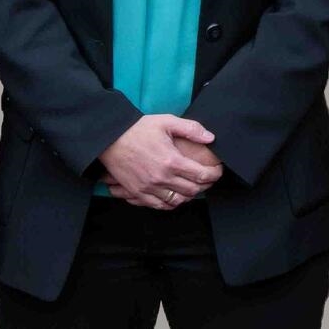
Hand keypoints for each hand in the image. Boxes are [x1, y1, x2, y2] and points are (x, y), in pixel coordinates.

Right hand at [98, 115, 222, 208]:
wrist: (111, 139)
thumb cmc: (138, 129)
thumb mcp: (167, 122)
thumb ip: (191, 129)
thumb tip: (210, 137)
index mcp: (171, 161)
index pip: (201, 175)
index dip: (214, 175)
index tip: (218, 171)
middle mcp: (162, 178)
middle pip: (192, 191)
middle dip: (205, 186)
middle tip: (208, 179)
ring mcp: (149, 188)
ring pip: (177, 201)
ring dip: (189, 196)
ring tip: (193, 187)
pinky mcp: (138, 193)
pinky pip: (160, 206)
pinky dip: (171, 203)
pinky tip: (175, 195)